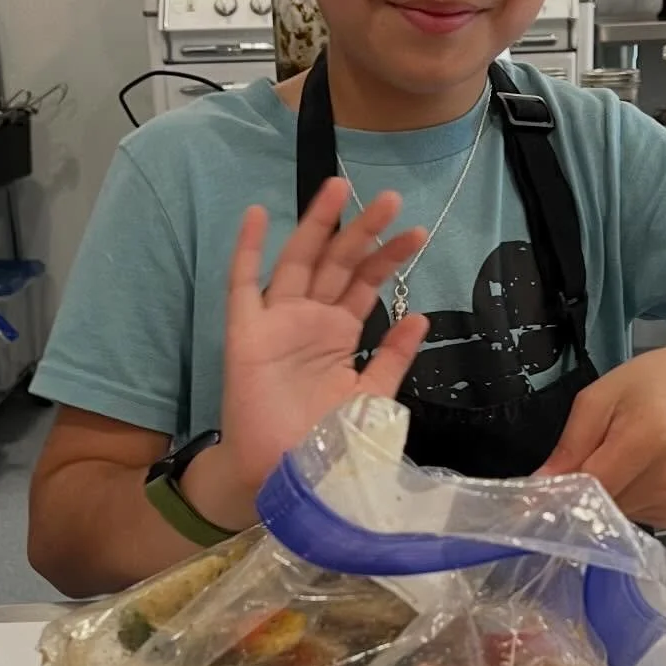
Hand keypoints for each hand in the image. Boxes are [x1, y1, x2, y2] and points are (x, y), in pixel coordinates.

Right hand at [199, 178, 429, 522]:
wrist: (287, 479)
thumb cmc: (325, 443)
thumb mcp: (373, 397)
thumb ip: (393, 357)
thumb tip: (421, 317)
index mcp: (338, 335)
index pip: (365, 284)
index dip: (388, 257)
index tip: (418, 233)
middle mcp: (308, 320)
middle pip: (337, 263)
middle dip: (362, 229)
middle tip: (391, 197)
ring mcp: (276, 322)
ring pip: (299, 261)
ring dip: (318, 224)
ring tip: (340, 186)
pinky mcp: (246, 334)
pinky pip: (244, 285)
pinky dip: (248, 250)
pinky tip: (258, 214)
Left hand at [537, 341, 665, 527]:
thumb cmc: (658, 382)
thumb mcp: (602, 396)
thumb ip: (570, 444)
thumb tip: (540, 485)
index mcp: (650, 437)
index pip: (590, 485)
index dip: (559, 491)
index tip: (537, 492)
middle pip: (601, 504)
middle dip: (583, 488)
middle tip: (589, 456)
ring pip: (615, 514)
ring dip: (607, 493)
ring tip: (624, 456)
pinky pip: (635, 516)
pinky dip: (628, 499)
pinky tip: (642, 471)